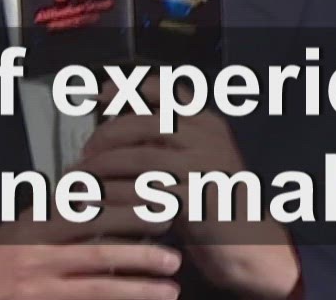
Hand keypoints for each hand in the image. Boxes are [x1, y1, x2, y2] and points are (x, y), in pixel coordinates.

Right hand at [0, 190, 182, 299]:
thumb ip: (50, 222)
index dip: (123, 203)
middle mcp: (34, 254)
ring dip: (138, 286)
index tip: (153, 199)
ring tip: (169, 287)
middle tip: (174, 247)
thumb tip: (91, 206)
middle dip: (140, 245)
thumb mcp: (13, 236)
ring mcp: (36, 286)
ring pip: (97, 284)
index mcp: (32, 226)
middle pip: (98, 243)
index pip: (83, 207)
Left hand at [75, 75, 301, 299]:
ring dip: (104, 168)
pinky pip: (145, 192)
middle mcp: (208, 139)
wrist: (253, 246)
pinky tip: (99, 203)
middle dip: (107, 135)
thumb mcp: (195, 161)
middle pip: (145, 123)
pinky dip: (116, 196)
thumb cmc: (215, 205)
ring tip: (82, 179)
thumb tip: (118, 119)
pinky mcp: (195, 200)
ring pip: (140, 157)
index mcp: (208, 124)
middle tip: (85, 152)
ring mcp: (204, 168)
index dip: (127, 89)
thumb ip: (166, 140)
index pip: (165, 91)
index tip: (100, 93)